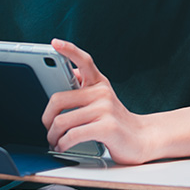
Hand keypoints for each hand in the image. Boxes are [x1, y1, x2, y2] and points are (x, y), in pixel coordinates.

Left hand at [42, 39, 149, 164]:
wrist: (142, 140)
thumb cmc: (116, 122)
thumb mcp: (102, 100)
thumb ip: (85, 88)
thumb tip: (67, 74)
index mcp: (100, 83)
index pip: (84, 60)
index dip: (69, 50)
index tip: (55, 43)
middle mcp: (102, 92)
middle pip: (58, 99)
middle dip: (46, 118)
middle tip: (47, 127)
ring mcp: (105, 109)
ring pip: (61, 121)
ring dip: (53, 135)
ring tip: (54, 141)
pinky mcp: (106, 127)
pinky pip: (72, 135)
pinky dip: (62, 144)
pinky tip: (62, 147)